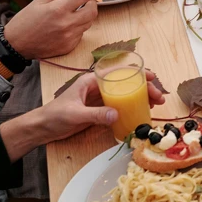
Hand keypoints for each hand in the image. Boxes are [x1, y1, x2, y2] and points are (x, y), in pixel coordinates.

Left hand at [0, 71, 165, 160]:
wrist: (42, 128)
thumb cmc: (54, 116)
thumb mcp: (75, 114)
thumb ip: (95, 114)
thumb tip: (117, 114)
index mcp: (90, 81)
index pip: (117, 73)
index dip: (136, 73)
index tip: (151, 77)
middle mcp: (97, 87)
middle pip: (125, 83)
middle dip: (144, 87)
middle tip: (159, 97)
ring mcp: (99, 99)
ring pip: (125, 94)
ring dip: (141, 97)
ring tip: (155, 104)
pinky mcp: (99, 110)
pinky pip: (120, 106)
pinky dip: (132, 107)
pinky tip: (142, 112)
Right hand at [3, 0, 105, 59]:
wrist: (16, 44)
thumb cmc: (26, 20)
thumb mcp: (40, 1)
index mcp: (58, 9)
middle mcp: (67, 24)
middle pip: (92, 11)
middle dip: (92, 4)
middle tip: (85, 1)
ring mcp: (70, 37)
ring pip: (88, 23)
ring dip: (84, 16)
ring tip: (71, 14)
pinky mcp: (70, 46)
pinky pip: (81, 34)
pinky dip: (77, 28)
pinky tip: (64, 28)